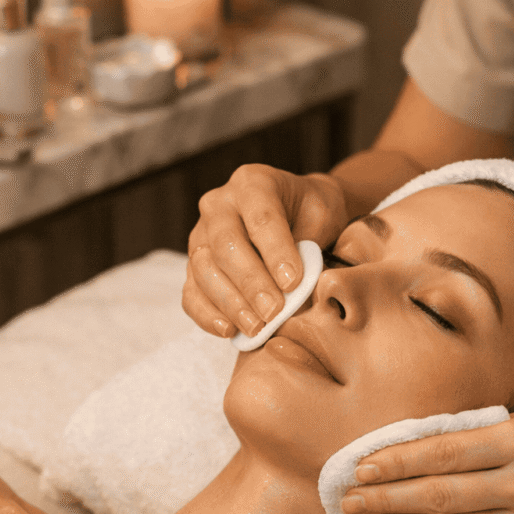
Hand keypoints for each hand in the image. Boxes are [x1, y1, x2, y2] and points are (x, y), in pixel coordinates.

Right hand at [183, 164, 347, 337]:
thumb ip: (311, 246)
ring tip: (257, 327)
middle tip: (274, 311)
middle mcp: (219, 204)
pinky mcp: (194, 265)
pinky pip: (191, 291)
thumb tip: (299, 292)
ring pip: (203, 268)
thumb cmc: (312, 215)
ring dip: (230, 303)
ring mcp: (201, 234)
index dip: (276, 251)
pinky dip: (207, 314)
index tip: (293, 282)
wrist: (298, 215)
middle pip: (226, 244)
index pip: (261, 217)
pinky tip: (230, 330)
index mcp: (253, 183)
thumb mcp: (323, 217)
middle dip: (251, 282)